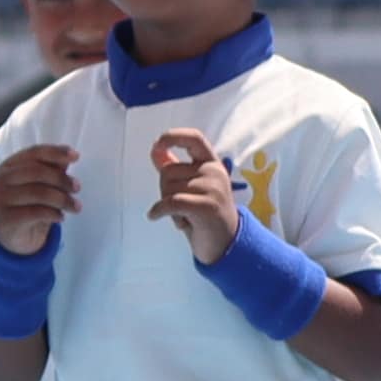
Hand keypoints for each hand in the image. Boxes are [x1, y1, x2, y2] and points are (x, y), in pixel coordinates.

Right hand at [0, 138, 77, 257]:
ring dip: (63, 199)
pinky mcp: (5, 219)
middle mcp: (1, 180)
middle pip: (36, 172)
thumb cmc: (29, 204)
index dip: (56, 152)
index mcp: (10, 166)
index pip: (34, 153)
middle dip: (61, 179)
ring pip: (37, 192)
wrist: (13, 235)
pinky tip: (61, 217)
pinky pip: (35, 213)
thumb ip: (53, 169)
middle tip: (77, 188)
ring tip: (76, 206)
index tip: (76, 156)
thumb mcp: (42, 185)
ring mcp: (0, 199)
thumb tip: (70, 156)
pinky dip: (54, 214)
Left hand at [147, 128, 240, 266]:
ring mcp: (213, 188)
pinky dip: (158, 211)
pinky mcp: (207, 205)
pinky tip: (154, 216)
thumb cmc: (204, 214)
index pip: (194, 138)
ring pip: (168, 189)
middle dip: (164, 190)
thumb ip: (174, 167)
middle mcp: (214, 172)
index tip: (157, 144)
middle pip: (168, 171)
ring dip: (167, 206)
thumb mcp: (189, 188)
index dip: (173, 136)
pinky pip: (170, 202)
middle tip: (180, 206)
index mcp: (211, 163)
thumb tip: (155, 150)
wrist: (226, 243)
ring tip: (184, 215)